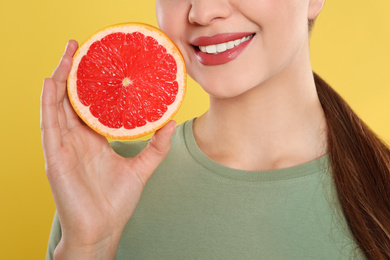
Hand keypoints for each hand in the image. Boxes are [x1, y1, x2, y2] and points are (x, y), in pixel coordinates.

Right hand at [41, 40, 175, 258]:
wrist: (102, 229)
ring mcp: (64, 146)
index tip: (99, 60)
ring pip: (57, 105)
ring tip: (66, 55)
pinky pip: (49, 124)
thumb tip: (172, 122)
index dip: (91, 82)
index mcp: (94, 139)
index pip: (89, 104)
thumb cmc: (116, 202)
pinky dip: (48, 102)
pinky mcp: (55, 157)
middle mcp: (76, 139)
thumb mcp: (142, 168)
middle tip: (78, 46)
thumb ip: (157, 146)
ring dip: (59, 79)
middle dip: (73, 72)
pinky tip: (51, 81)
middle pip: (71, 98)